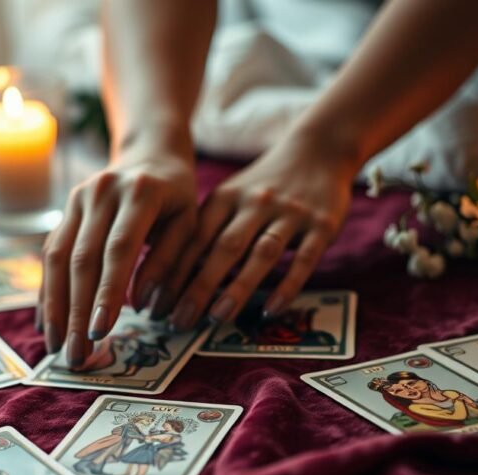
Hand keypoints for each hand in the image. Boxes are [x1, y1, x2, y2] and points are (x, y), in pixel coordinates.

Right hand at [39, 151, 196, 365]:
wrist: (151, 154)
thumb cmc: (178, 198)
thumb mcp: (189, 225)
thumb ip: (170, 263)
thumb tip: (144, 306)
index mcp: (140, 193)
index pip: (119, 249)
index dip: (108, 293)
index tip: (101, 334)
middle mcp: (102, 191)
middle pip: (82, 259)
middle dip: (76, 312)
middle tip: (75, 356)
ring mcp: (77, 198)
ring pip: (57, 258)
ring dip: (55, 307)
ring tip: (56, 347)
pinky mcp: (64, 210)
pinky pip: (50, 254)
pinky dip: (47, 291)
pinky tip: (46, 323)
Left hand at [154, 130, 356, 328]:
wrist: (319, 150)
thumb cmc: (263, 186)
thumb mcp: (230, 197)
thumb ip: (206, 230)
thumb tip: (170, 278)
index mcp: (226, 197)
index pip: (195, 237)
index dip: (174, 271)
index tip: (156, 302)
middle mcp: (256, 203)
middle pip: (224, 247)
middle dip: (199, 286)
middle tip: (179, 320)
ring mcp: (290, 214)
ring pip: (262, 253)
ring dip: (238, 287)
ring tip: (217, 318)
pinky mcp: (321, 226)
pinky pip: (303, 260)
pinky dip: (287, 287)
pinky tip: (270, 311)